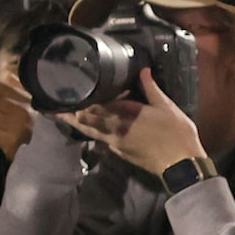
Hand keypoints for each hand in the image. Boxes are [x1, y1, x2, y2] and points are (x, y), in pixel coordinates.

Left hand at [60, 69, 208, 176]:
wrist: (180, 164)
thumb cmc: (176, 133)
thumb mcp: (166, 106)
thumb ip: (150, 88)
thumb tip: (142, 70)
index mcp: (124, 114)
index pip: (94, 105)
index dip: (79, 99)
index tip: (66, 91)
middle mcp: (114, 129)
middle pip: (85, 119)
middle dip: (69, 112)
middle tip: (53, 103)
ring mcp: (114, 143)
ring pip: (89, 131)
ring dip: (75, 122)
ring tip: (61, 115)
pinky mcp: (119, 152)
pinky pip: (99, 139)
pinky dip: (90, 131)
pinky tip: (87, 126)